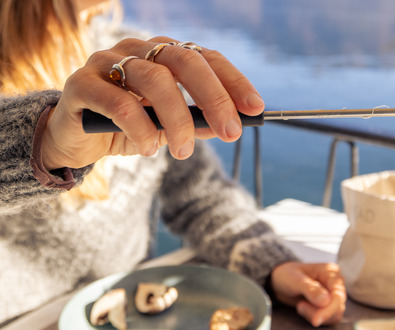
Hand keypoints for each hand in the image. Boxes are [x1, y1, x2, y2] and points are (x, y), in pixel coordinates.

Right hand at [41, 36, 263, 168]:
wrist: (75, 139)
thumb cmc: (128, 128)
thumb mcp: (169, 127)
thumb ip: (198, 123)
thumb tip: (234, 125)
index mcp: (164, 54)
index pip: (206, 58)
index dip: (233, 81)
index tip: (255, 108)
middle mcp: (138, 51)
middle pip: (184, 61)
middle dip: (214, 98)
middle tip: (230, 132)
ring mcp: (107, 62)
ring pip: (154, 80)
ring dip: (177, 120)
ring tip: (183, 151)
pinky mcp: (81, 84)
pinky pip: (119, 103)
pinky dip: (141, 129)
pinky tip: (147, 149)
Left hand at [270, 262, 346, 326]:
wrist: (279, 281)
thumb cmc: (287, 275)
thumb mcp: (295, 280)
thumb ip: (311, 289)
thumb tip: (326, 301)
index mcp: (331, 273)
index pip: (338, 295)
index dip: (329, 310)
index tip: (315, 320)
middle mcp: (336, 284)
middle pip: (338, 307)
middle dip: (319, 313)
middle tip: (300, 307)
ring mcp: (333, 296)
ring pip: (334, 315)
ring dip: (315, 315)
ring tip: (300, 305)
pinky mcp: (328, 306)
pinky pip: (328, 319)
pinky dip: (314, 317)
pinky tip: (303, 308)